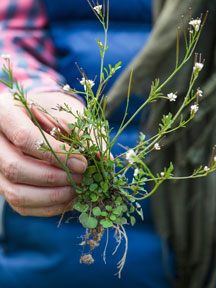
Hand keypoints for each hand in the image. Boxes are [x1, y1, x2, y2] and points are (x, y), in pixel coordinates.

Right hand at [0, 91, 86, 216]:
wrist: (39, 118)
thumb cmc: (55, 112)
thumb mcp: (69, 113)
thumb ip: (85, 134)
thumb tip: (102, 160)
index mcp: (5, 114)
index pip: (25, 137)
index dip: (56, 154)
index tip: (82, 163)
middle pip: (16, 168)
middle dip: (55, 178)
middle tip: (83, 178)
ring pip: (16, 192)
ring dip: (52, 196)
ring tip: (79, 190)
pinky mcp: (5, 185)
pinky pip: (21, 205)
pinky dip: (49, 206)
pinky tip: (70, 199)